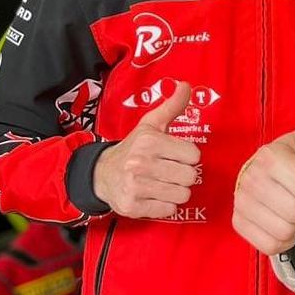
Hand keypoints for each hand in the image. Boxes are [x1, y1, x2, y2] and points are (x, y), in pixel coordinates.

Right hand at [93, 80, 199, 218]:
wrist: (101, 174)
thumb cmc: (134, 147)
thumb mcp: (151, 124)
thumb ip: (172, 105)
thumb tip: (186, 84)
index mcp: (150, 142)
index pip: (193, 155)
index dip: (188, 156)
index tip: (177, 155)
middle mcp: (141, 164)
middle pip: (190, 176)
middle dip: (184, 174)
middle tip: (171, 171)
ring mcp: (135, 187)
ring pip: (182, 195)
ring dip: (177, 191)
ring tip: (164, 183)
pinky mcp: (132, 207)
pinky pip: (168, 210)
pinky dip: (166, 205)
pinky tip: (155, 195)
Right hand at [232, 81, 294, 255]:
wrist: (277, 179)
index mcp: (270, 156)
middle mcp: (250, 177)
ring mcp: (240, 201)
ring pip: (284, 232)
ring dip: (294, 225)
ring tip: (288, 205)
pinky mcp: (237, 223)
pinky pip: (270, 245)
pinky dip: (281, 239)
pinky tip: (279, 221)